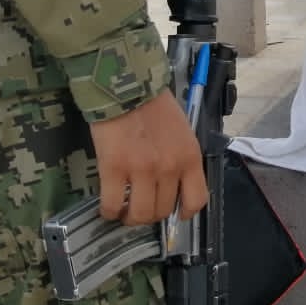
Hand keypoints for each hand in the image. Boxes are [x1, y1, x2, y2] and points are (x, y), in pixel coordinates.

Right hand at [90, 92, 207, 225]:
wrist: (127, 86)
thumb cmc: (154, 107)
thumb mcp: (182, 134)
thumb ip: (181, 160)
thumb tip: (173, 186)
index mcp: (190, 158)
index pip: (196, 200)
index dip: (184, 213)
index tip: (174, 214)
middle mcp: (170, 168)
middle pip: (163, 210)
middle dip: (151, 215)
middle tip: (140, 208)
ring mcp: (142, 170)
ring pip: (140, 214)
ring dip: (130, 217)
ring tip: (123, 211)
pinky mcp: (114, 168)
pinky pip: (113, 204)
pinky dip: (109, 211)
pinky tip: (108, 208)